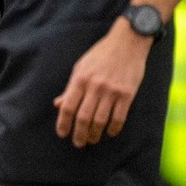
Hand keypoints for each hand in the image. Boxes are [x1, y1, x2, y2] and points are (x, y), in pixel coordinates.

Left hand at [53, 20, 151, 145]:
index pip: (68, 107)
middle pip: (83, 117)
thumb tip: (58, 105)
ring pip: (100, 120)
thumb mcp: (80, 67)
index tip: (62, 134)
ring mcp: (112, 90)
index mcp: (80, 79)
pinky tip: (110, 132)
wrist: (128, 42)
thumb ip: (70, 87)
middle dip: (79, 134)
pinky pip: (119, 116)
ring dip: (95, 134)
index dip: (63, 123)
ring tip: (92, 140)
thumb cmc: (101, 55)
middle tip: (78, 143)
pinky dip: (113, 128)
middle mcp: (95, 86)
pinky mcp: (127, 93)